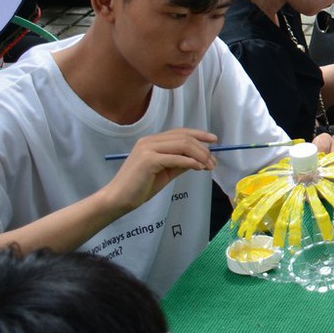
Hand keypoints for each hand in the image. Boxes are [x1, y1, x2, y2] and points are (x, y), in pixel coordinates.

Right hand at [100, 129, 216, 213]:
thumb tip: (200, 159)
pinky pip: (176, 158)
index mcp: (152, 141)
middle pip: (184, 138)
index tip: (214, 141)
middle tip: (214, 162)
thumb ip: (180, 163)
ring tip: (209, 166)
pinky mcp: (148, 160)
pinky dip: (191, 162)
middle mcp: (149, 141)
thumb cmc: (140, 187)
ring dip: (200, 155)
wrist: (118, 199)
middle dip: (203, 148)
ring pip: (182, 145)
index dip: (199, 134)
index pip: (180, 132)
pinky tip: (199, 168)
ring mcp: (148, 149)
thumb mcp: (165, 172)